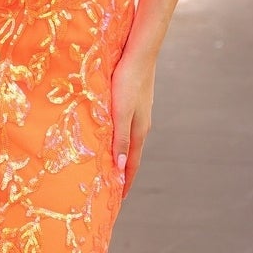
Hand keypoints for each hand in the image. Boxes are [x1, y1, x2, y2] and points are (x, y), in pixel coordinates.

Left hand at [110, 45, 155, 198]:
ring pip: (129, 141)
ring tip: (111, 167)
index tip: (118, 199)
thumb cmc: (127, 81)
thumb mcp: (120, 112)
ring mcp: (139, 114)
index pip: (132, 164)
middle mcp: (141, 125)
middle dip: (124, 173)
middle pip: (131, 155)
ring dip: (121, 156)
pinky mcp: (135, 102)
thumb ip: (120, 139)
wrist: (140, 53)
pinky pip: (126, 128)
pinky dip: (120, 140)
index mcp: (138, 131)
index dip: (126, 182)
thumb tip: (121, 168)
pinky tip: (112, 137)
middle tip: (112, 188)